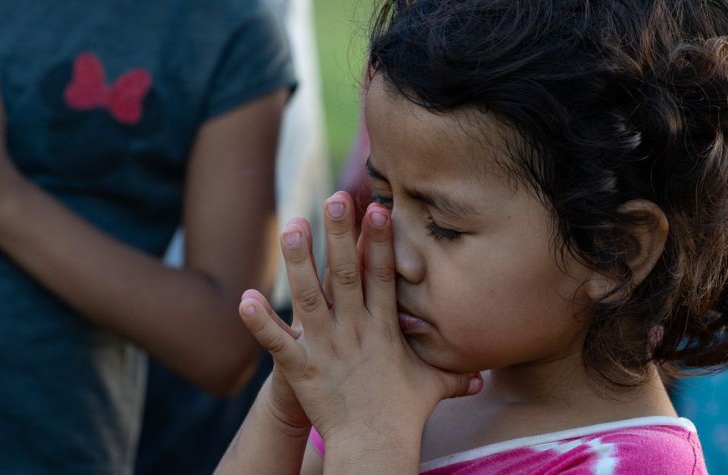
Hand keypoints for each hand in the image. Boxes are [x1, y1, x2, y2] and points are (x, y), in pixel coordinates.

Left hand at [250, 192, 480, 455]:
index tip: (376, 208)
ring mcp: (327, 349)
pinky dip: (261, 323)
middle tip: (335, 198)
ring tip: (291, 227)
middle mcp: (356, 332)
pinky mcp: (302, 371)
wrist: (376, 448)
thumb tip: (482, 375)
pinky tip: (245, 298)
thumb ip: (453, 373)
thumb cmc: (404, 416)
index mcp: (384, 329)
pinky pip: (279, 343)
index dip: (379, 241)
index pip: (382, 276)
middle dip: (341, 235)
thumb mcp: (432, 388)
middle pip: (347, 275)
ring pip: (310, 298)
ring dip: (299, 263)